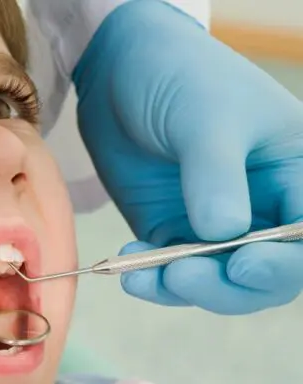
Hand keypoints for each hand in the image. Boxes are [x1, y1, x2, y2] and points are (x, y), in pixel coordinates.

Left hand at [74, 0, 302, 314]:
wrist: (121, 70)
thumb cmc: (180, 78)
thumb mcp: (205, 118)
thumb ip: (216, 175)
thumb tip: (223, 233)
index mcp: (295, 173)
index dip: (284, 261)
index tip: (244, 263)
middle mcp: (263, 207)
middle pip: (267, 274)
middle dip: (229, 285)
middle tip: (183, 276)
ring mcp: (216, 224)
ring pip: (219, 281)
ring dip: (185, 288)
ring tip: (145, 276)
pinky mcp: (172, 231)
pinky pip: (172, 272)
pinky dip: (154, 279)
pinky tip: (131, 269)